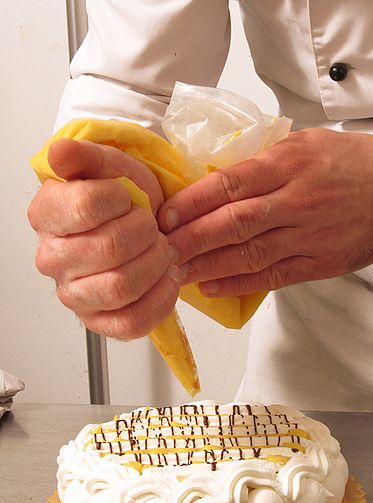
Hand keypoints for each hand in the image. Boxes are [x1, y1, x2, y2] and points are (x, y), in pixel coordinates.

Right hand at [28, 139, 180, 338]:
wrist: (141, 229)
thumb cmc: (124, 201)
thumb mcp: (111, 167)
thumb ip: (86, 156)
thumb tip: (60, 153)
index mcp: (48, 215)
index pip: (87, 207)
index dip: (121, 200)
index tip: (129, 199)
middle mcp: (53, 259)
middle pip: (110, 248)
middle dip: (147, 233)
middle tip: (154, 228)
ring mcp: (74, 295)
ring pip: (122, 287)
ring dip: (156, 265)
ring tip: (163, 252)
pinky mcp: (99, 322)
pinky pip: (132, 322)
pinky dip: (161, 299)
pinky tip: (167, 278)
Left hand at [157, 129, 372, 295]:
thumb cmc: (355, 162)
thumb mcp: (306, 143)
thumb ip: (263, 160)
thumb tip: (219, 177)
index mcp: (289, 163)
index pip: (229, 184)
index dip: (192, 202)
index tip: (165, 215)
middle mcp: (296, 200)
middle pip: (232, 222)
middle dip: (190, 239)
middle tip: (159, 250)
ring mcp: (308, 235)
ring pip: (248, 253)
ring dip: (207, 265)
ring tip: (175, 273)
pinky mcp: (320, 262)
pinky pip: (273, 276)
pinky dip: (240, 283)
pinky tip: (212, 286)